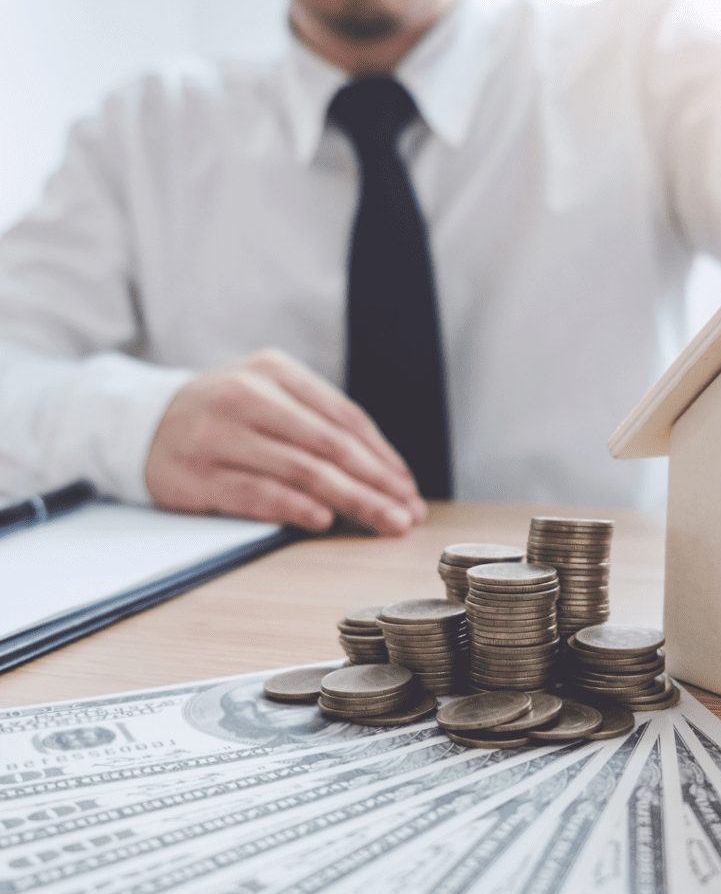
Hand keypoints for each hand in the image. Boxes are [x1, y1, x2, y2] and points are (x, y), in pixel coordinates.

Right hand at [145, 348, 427, 533]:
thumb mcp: (268, 397)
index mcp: (274, 371)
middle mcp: (247, 396)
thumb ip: (318, 423)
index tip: (408, 489)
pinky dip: (294, 507)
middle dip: (376, 483)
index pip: (345, 417)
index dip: (383, 457)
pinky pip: (256, 493)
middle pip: (329, 445)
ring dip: (350, 501)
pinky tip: (324, 520)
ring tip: (383, 522)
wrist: (139, 423)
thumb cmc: (223, 415)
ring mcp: (218, 434)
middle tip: (406, 514)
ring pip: (300, 470)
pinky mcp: (195, 473)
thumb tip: (385, 474)